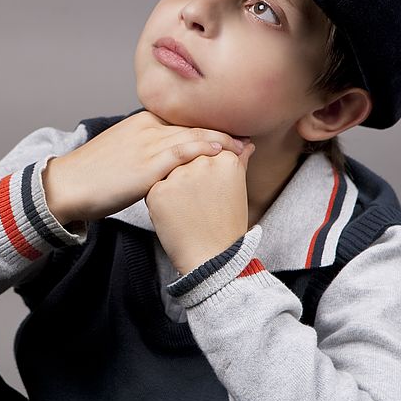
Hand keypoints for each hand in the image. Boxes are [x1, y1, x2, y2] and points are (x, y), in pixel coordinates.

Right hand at [42, 110, 246, 224]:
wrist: (67, 186)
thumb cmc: (91, 176)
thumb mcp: (119, 153)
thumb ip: (143, 150)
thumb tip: (161, 160)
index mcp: (140, 123)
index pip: (182, 120)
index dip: (208, 125)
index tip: (230, 132)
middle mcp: (146, 128)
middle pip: (193, 124)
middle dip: (223, 130)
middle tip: (247, 137)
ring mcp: (147, 144)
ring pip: (193, 135)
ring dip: (223, 139)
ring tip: (245, 146)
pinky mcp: (147, 164)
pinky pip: (183, 151)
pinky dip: (206, 147)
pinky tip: (224, 150)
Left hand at [145, 142, 255, 274]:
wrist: (211, 257)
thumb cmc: (226, 224)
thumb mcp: (237, 188)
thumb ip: (239, 160)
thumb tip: (246, 143)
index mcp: (225, 159)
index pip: (206, 150)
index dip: (204, 171)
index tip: (209, 189)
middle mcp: (202, 162)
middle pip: (186, 159)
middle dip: (188, 177)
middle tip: (198, 202)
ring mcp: (179, 176)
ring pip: (168, 171)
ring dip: (173, 187)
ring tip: (187, 209)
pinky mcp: (158, 191)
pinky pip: (154, 188)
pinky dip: (160, 201)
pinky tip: (175, 215)